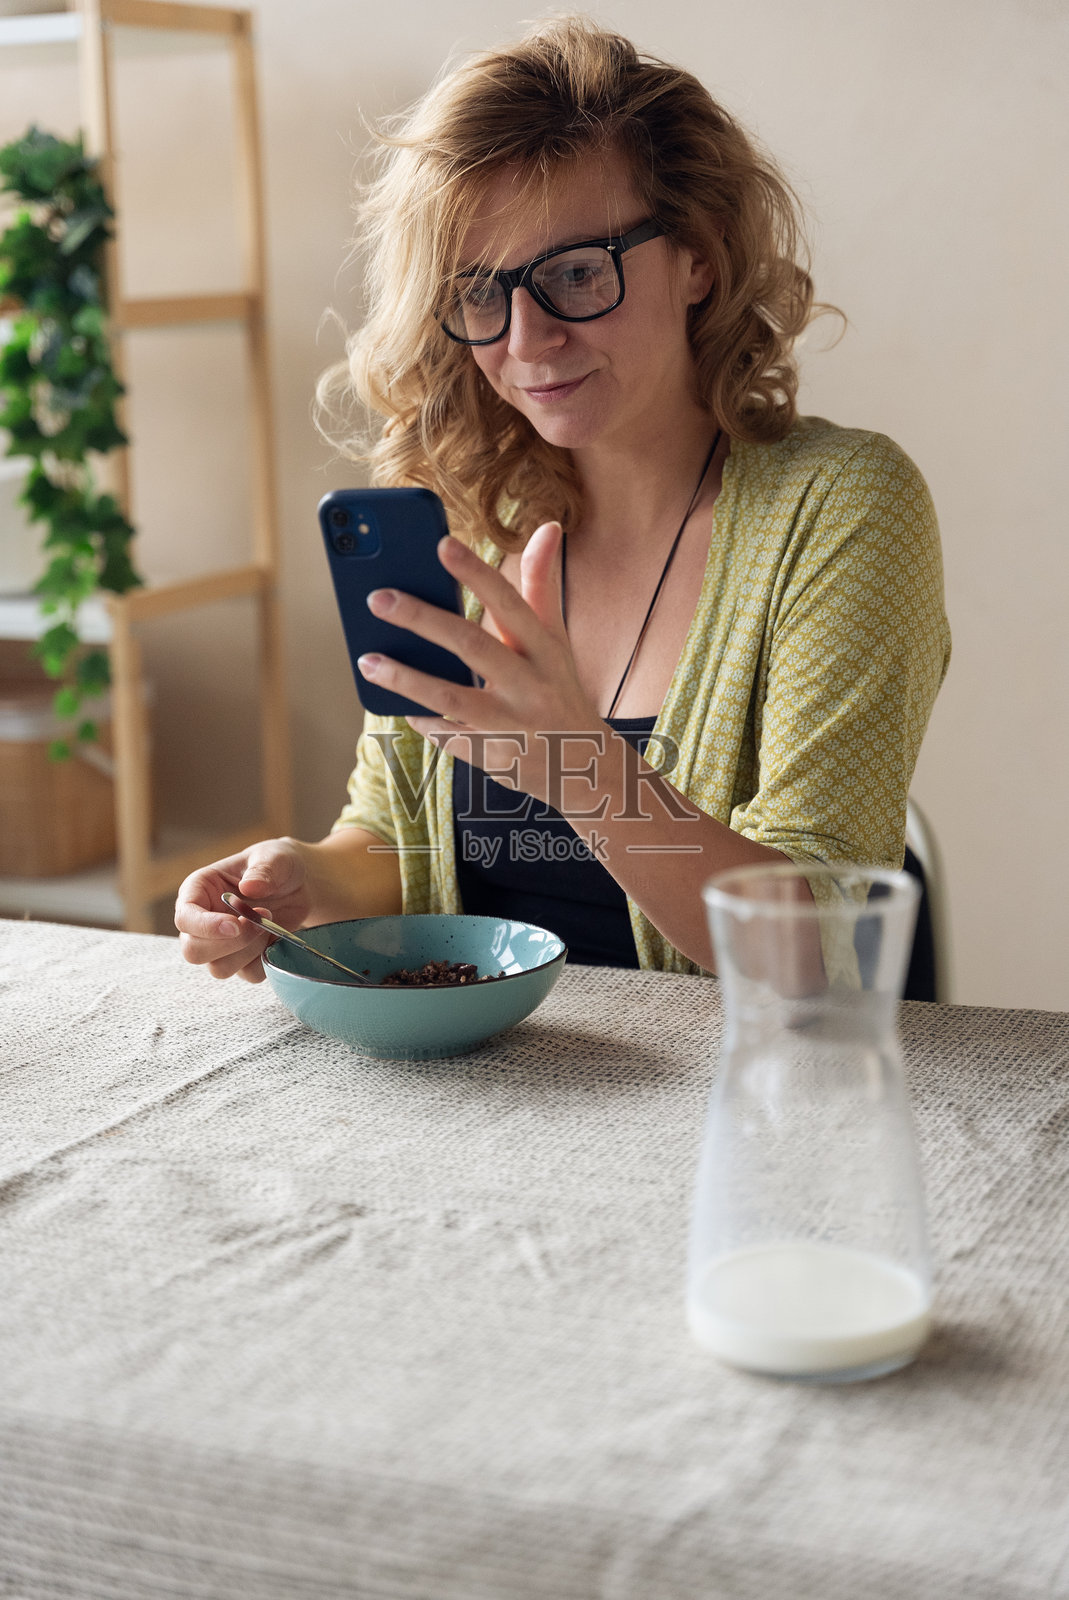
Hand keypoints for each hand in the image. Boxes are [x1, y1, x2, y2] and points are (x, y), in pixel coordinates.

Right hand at [175, 838, 312, 982]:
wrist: (299, 884)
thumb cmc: (278, 865)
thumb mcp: (275, 857)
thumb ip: (264, 869)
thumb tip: (249, 887)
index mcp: (198, 891)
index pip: (185, 918)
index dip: (205, 927)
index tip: (235, 925)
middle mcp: (202, 921)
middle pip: (194, 951)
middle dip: (230, 944)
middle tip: (261, 922)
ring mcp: (220, 944)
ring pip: (219, 968)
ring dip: (249, 951)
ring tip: (270, 924)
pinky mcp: (242, 960)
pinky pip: (248, 974)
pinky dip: (265, 960)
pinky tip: (275, 937)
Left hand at [359, 525, 603, 804]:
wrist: (585, 765)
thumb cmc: (558, 689)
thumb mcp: (556, 640)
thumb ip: (542, 586)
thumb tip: (548, 527)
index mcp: (544, 648)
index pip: (509, 602)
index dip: (476, 573)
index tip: (442, 544)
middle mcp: (531, 684)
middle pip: (472, 645)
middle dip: (421, 619)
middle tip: (377, 599)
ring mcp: (512, 723)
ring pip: (452, 697)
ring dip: (405, 678)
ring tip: (367, 661)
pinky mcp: (495, 756)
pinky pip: (450, 737)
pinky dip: (424, 722)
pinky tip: (398, 708)